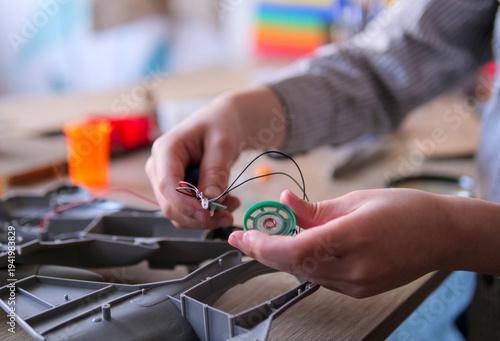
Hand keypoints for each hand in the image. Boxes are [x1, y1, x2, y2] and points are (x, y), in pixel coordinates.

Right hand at [146, 86, 285, 228]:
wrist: (222, 123)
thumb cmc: (220, 125)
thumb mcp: (223, 144)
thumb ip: (216, 170)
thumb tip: (211, 198)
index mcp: (165, 150)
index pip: (167, 185)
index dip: (185, 205)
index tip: (208, 214)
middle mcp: (160, 168)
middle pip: (171, 205)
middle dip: (200, 216)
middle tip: (229, 216)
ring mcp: (166, 182)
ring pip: (180, 213)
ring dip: (207, 217)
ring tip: (232, 204)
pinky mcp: (177, 191)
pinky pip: (189, 211)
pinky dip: (208, 213)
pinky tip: (227, 201)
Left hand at [229, 189, 459, 297]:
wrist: (441, 235)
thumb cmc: (406, 211)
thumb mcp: (355, 200)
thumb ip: (314, 207)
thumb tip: (286, 203)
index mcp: (353, 237)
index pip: (293, 250)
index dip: (261, 246)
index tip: (241, 237)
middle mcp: (354, 268)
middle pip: (292, 264)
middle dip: (264, 250)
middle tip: (247, 235)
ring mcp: (357, 284)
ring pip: (303, 272)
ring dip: (283, 256)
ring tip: (274, 235)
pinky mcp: (359, 290)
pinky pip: (320, 278)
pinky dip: (304, 262)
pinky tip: (302, 246)